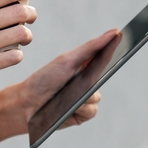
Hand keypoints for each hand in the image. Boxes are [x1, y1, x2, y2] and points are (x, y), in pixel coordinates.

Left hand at [0, 28, 119, 141]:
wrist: (26, 104)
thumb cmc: (44, 79)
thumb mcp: (67, 61)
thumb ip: (90, 48)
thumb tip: (112, 33)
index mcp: (83, 66)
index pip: (104, 55)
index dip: (114, 45)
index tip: (121, 34)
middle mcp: (86, 82)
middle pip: (104, 76)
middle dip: (101, 73)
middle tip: (93, 69)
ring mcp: (85, 99)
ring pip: (96, 96)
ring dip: (82, 96)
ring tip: (65, 95)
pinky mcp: (82, 115)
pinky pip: (92, 110)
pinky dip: (80, 108)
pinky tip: (68, 107)